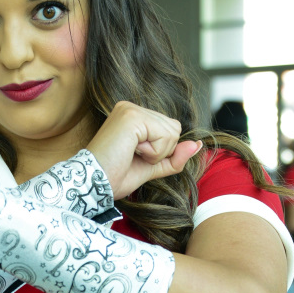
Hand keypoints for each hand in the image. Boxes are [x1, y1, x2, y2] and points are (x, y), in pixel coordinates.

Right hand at [86, 101, 201, 199]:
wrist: (94, 185)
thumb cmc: (115, 177)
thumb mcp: (152, 167)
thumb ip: (174, 157)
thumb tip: (198, 145)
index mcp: (133, 115)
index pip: (170, 129)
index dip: (162, 151)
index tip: (135, 157)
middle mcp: (131, 107)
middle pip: (174, 128)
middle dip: (161, 151)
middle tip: (133, 157)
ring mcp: (131, 110)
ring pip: (172, 132)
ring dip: (156, 153)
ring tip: (131, 154)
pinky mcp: (133, 117)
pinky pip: (164, 136)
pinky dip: (153, 152)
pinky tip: (131, 152)